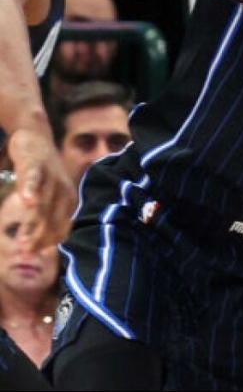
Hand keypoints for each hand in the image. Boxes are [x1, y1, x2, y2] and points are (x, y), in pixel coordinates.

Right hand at [5, 128, 75, 248]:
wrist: (36, 138)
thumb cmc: (41, 173)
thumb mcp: (47, 195)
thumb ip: (43, 216)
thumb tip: (38, 244)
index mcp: (68, 200)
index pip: (60, 227)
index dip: (46, 242)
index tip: (32, 255)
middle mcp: (63, 191)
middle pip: (51, 220)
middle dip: (39, 239)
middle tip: (25, 254)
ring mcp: (51, 178)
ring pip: (42, 204)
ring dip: (32, 223)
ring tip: (22, 241)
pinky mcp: (37, 165)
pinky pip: (34, 179)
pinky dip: (31, 190)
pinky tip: (26, 201)